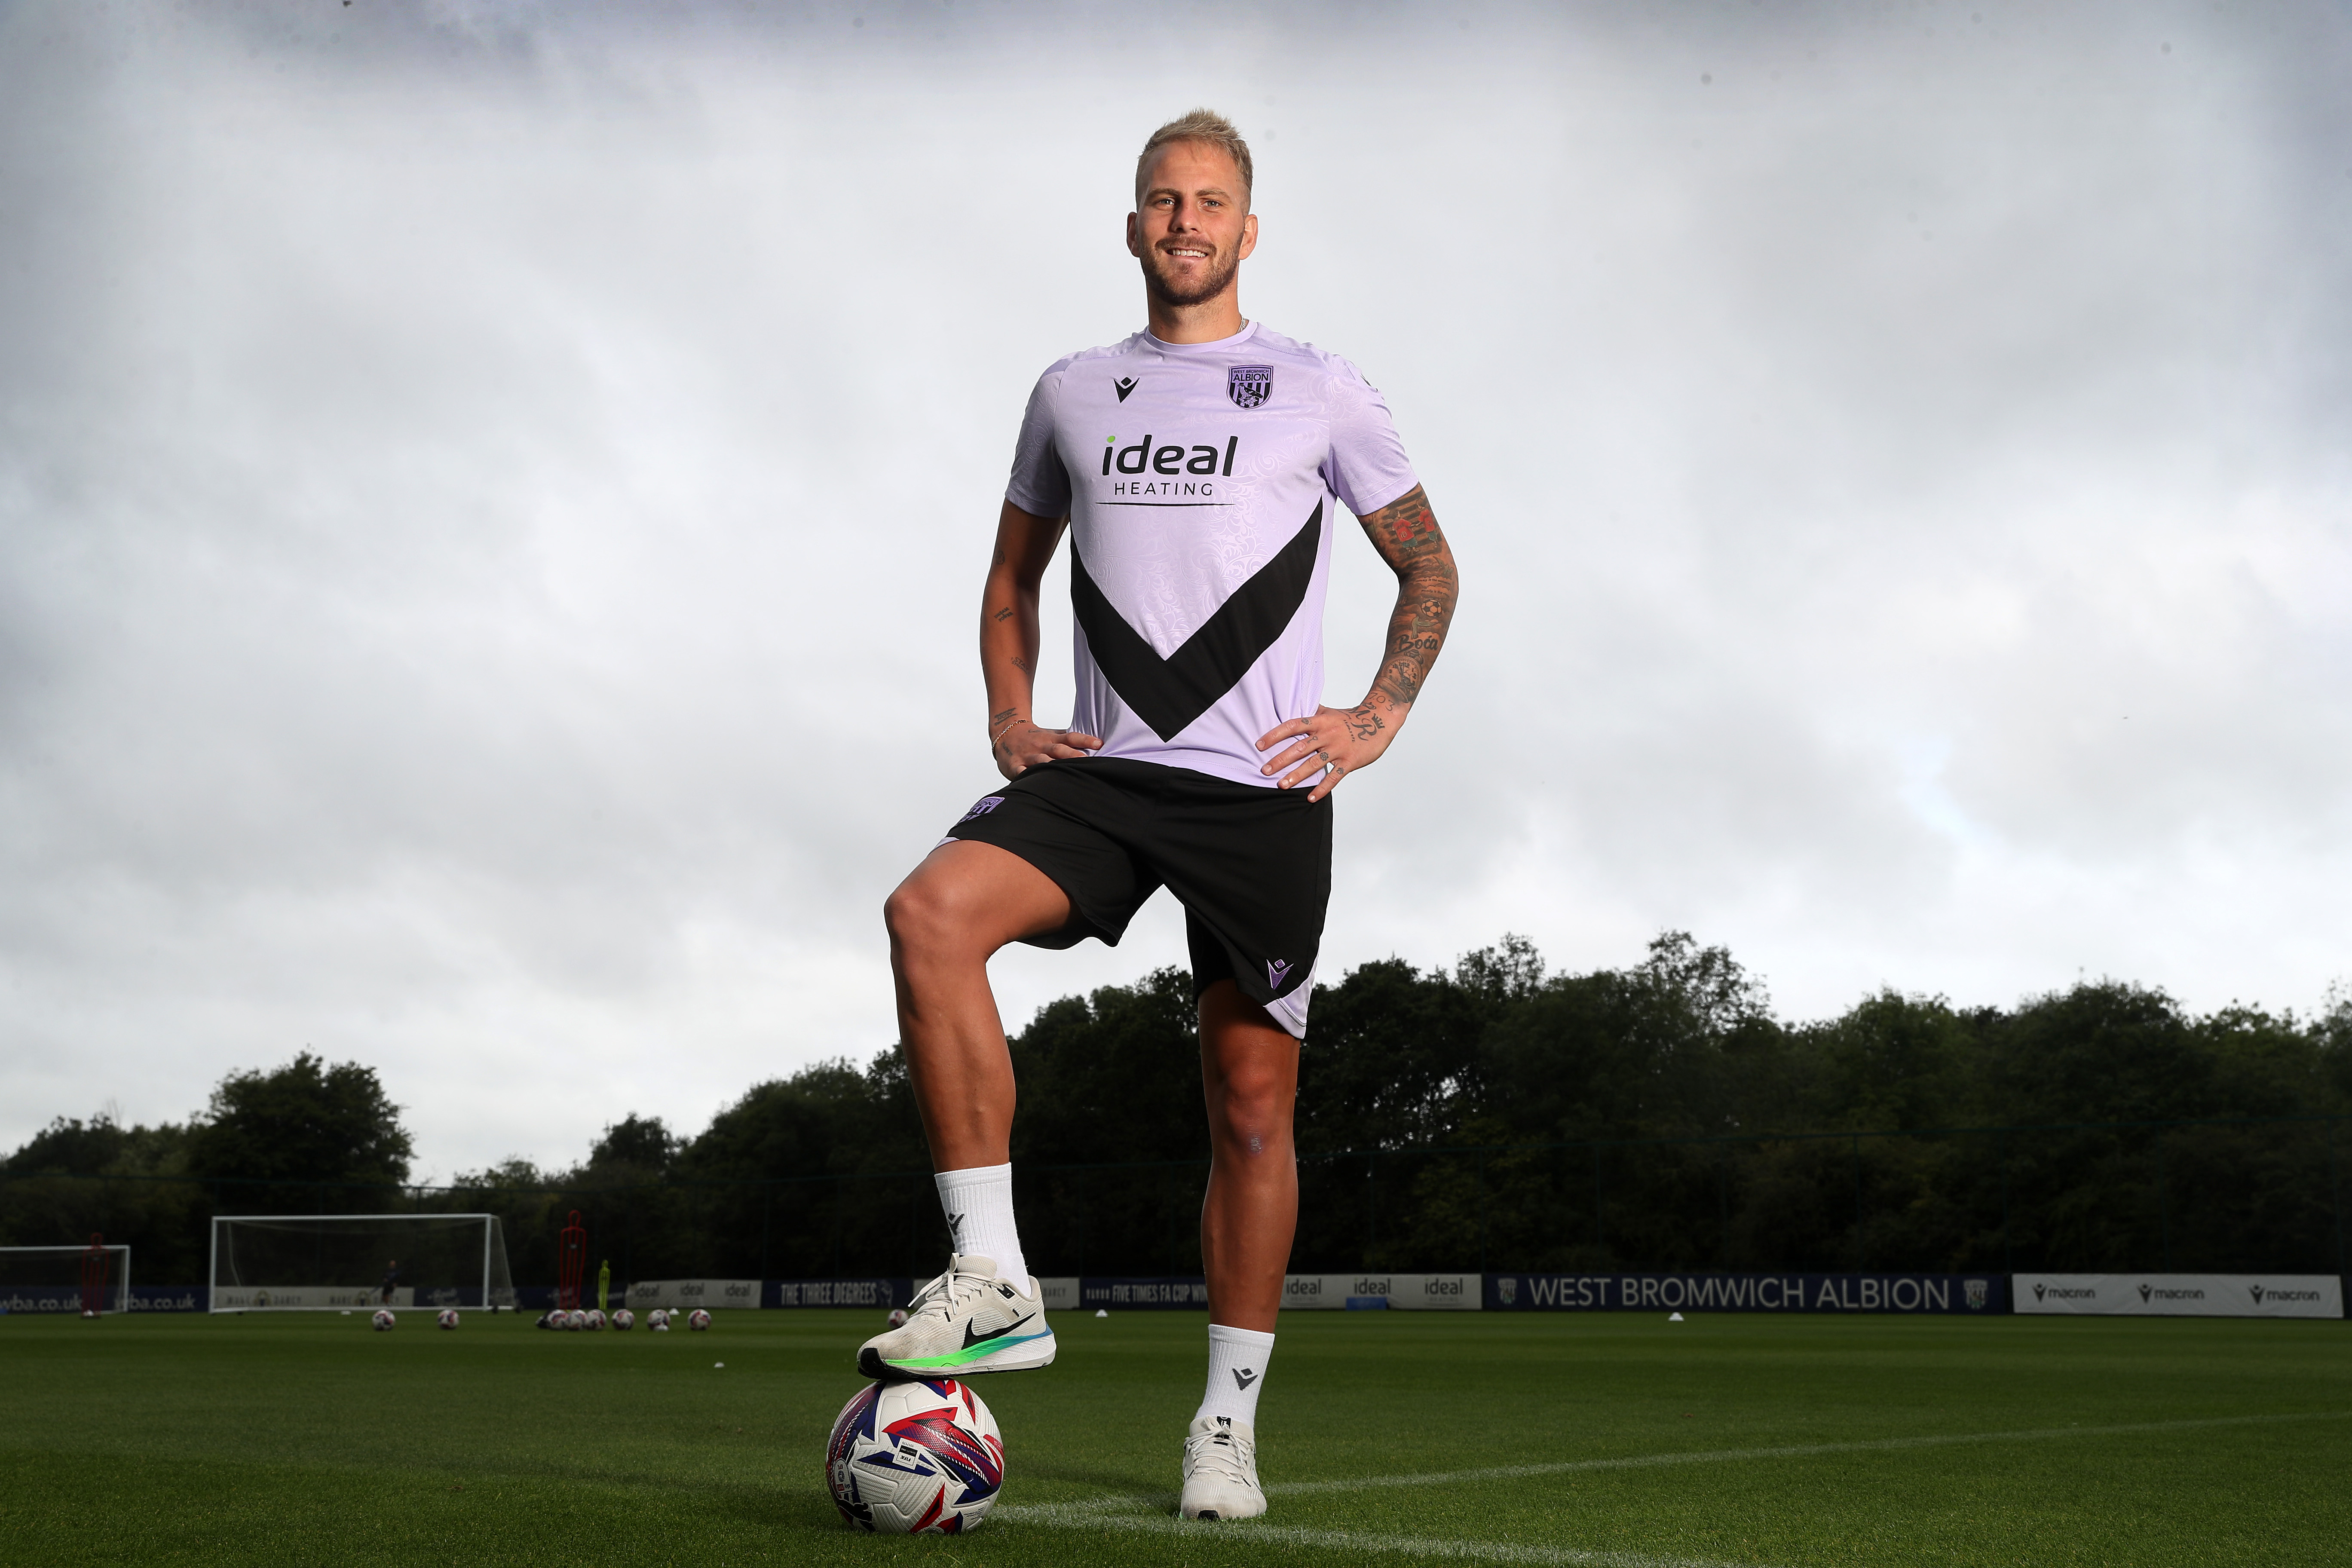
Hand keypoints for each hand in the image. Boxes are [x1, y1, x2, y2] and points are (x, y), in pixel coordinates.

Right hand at [991, 718, 1101, 779]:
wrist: (1006, 733)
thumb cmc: (1034, 738)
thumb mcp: (1052, 735)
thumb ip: (1069, 740)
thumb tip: (1095, 743)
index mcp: (1052, 739)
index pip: (1071, 737)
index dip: (1085, 740)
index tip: (1099, 744)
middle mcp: (1042, 746)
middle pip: (1059, 750)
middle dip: (1072, 755)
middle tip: (1086, 761)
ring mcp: (1028, 755)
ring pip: (1041, 761)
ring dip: (1051, 766)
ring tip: (1063, 773)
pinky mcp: (1015, 765)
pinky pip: (1020, 771)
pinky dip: (1025, 775)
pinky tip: (1031, 780)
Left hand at [1255, 703, 1395, 801]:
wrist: (1379, 720)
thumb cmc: (1350, 717)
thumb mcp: (1329, 712)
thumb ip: (1311, 713)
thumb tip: (1290, 706)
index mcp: (1320, 721)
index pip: (1292, 726)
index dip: (1275, 735)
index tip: (1259, 745)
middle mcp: (1327, 735)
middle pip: (1300, 747)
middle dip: (1281, 759)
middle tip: (1264, 770)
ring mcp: (1338, 749)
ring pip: (1314, 764)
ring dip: (1297, 775)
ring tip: (1282, 785)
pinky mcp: (1350, 761)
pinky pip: (1334, 777)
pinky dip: (1322, 788)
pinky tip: (1310, 798)